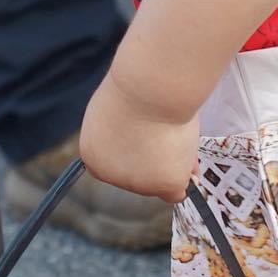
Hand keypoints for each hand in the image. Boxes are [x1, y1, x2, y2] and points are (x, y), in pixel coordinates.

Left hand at [80, 72, 198, 205]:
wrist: (148, 88)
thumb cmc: (132, 90)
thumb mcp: (113, 115)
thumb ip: (122, 138)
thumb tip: (142, 154)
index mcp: (93, 156)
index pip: (115, 167)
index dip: (134, 153)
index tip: (143, 138)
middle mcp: (112, 176)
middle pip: (140, 177)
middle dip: (154, 159)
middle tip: (160, 130)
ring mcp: (138, 184)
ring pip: (161, 182)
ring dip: (170, 163)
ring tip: (170, 131)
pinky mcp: (164, 186)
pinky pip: (179, 187)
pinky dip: (184, 171)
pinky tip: (182, 148)